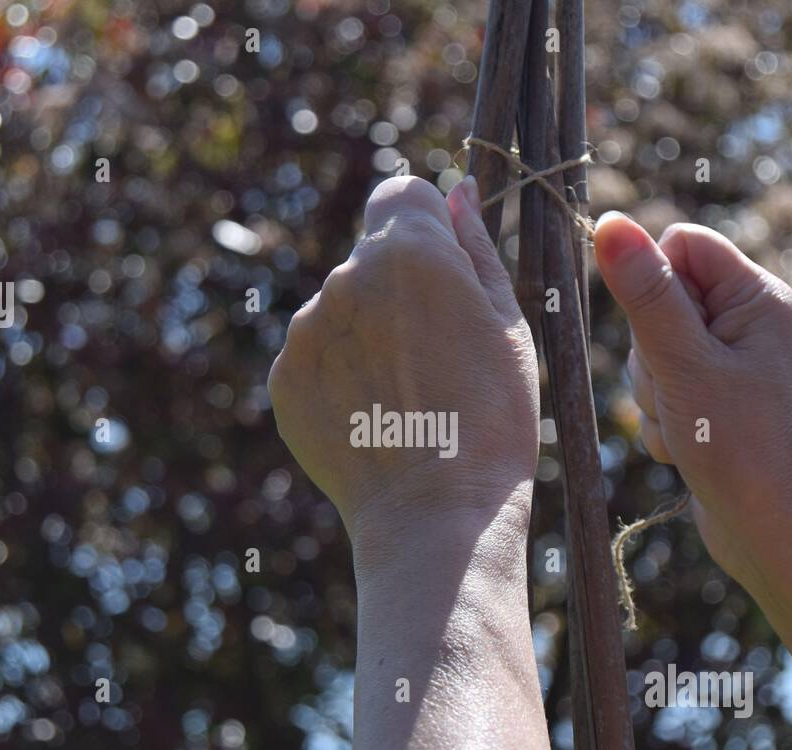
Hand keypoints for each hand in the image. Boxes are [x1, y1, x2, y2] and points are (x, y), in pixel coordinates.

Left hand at [269, 176, 538, 550]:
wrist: (436, 513)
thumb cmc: (492, 418)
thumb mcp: (507, 324)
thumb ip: (476, 248)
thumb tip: (460, 193)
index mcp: (408, 251)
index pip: (402, 193)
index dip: (425, 225)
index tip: (443, 270)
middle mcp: (344, 277)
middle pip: (370, 258)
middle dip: (398, 290)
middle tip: (437, 357)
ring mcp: (306, 330)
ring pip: (340, 311)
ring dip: (366, 336)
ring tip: (407, 398)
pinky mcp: (284, 378)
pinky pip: (315, 359)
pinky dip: (339, 379)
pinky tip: (375, 419)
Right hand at [592, 213, 791, 583]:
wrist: (771, 530)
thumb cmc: (739, 445)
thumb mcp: (683, 363)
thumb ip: (646, 293)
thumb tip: (610, 224)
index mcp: (756, 295)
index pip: (679, 243)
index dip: (653, 283)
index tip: (663, 335)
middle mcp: (747, 321)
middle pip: (658, 299)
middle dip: (650, 351)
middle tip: (680, 390)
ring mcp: (729, 362)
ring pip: (652, 349)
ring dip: (653, 392)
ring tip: (686, 424)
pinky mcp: (713, 399)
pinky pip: (661, 388)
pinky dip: (663, 419)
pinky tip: (686, 446)